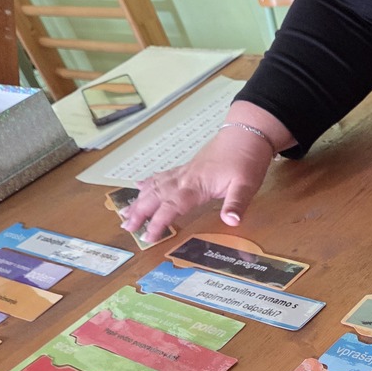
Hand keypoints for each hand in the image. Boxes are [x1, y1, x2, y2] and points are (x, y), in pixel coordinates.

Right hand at [120, 104, 292, 242]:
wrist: (246, 134)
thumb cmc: (246, 160)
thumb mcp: (246, 185)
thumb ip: (236, 203)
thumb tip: (231, 222)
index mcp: (196, 186)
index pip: (171, 207)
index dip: (158, 222)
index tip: (147, 236)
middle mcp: (185, 179)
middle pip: (156, 196)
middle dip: (140, 212)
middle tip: (126, 226)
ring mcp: (184, 172)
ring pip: (155, 186)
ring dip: (139, 199)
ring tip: (124, 211)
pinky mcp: (187, 168)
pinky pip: (163, 176)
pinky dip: (149, 182)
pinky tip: (138, 186)